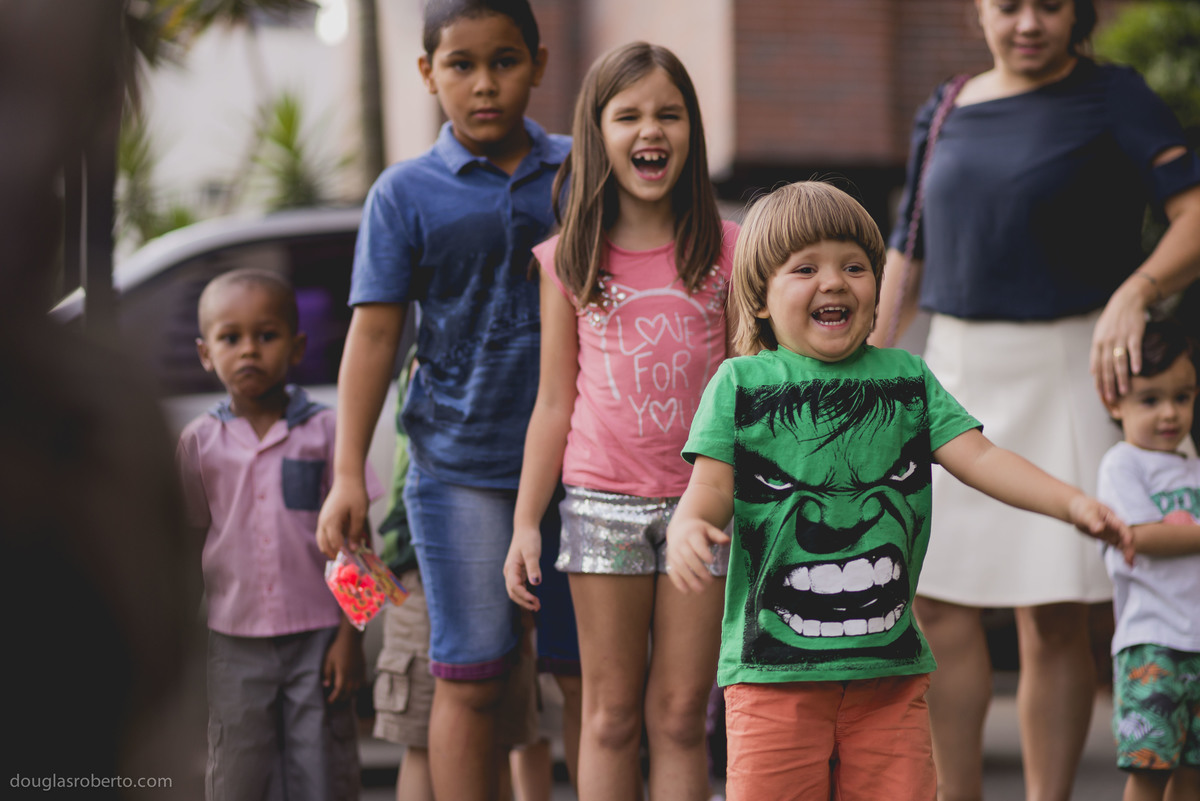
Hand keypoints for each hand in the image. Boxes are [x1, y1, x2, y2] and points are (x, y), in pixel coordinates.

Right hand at [317, 478, 368, 558]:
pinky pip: (323, 534)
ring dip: (331, 549)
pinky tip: (343, 541)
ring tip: (345, 553)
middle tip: (348, 560)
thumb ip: (356, 532)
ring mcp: (322, 520)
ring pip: (321, 541)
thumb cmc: (355, 494)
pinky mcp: (324, 517)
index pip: (334, 544)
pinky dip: (330, 541)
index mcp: (331, 521)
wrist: (347, 478)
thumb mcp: (360, 514)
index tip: (352, 561)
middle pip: (324, 545)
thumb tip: (353, 549)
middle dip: (334, 554)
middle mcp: (323, 522)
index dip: (343, 554)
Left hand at [322, 621, 364, 702]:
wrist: (351, 639)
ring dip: (350, 694)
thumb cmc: (338, 649)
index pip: (339, 691)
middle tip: (335, 700)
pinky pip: (362, 683)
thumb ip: (327, 674)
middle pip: (348, 693)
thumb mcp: (328, 661)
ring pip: (356, 689)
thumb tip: (326, 685)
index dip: (334, 698)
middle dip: (341, 698)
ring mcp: (359, 673)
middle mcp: (352, 676)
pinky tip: (354, 688)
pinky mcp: (363, 669)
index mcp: (343, 674)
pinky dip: (358, 688)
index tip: (329, 701)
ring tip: (344, 695)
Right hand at [504, 524, 542, 611]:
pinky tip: (534, 598)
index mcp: (511, 568)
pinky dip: (526, 594)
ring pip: (516, 591)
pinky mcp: (518, 572)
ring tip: (537, 605)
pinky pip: (520, 587)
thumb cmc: (528, 539)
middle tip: (538, 607)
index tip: (535, 601)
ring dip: (525, 600)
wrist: (525, 529)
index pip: (514, 587)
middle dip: (524, 601)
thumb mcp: (532, 552)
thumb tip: (536, 583)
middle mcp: (509, 572)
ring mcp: (513, 573)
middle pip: (513, 592)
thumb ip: (534, 568)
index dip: (524, 596)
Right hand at [665, 519, 730, 593]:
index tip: (712, 561)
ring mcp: (674, 552)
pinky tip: (686, 591)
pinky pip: (672, 571)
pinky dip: (678, 581)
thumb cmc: (698, 531)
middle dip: (699, 569)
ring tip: (700, 590)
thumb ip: (718, 536)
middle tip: (710, 581)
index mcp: (692, 534)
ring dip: (689, 578)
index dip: (703, 552)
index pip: (697, 544)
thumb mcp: (709, 529)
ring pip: (680, 566)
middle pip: (688, 557)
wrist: (679, 527)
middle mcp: (681, 543)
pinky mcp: (670, 560)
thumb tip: (727, 541)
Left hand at [1068, 494, 1134, 565]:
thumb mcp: (1086, 513)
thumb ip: (1093, 520)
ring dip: (1128, 553)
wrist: (1077, 510)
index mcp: (1111, 517)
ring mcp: (1112, 532)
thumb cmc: (1083, 508)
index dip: (1126, 534)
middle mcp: (1114, 526)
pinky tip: (1127, 563)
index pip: (1122, 526)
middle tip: (1130, 560)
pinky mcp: (1108, 538)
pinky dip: (1123, 553)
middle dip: (1129, 548)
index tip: (1128, 542)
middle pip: (1125, 537)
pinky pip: (1118, 546)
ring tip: (1130, 565)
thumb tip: (1099, 528)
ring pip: (1123, 544)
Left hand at [1091, 280, 1149, 403]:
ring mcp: (1120, 338)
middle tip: (1111, 399)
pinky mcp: (1134, 333)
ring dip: (1121, 377)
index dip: (1099, 382)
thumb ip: (1097, 354)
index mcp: (1097, 344)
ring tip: (1124, 391)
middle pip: (1107, 367)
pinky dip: (1135, 360)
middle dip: (1108, 385)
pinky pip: (1134, 349)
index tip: (1101, 396)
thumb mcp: (1100, 335)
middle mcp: (1106, 342)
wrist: (1127, 301)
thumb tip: (1093, 372)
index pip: (1096, 367)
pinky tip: (1137, 371)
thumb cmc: (1113, 321)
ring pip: (1119, 361)